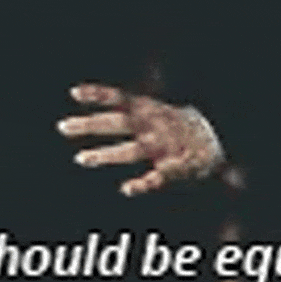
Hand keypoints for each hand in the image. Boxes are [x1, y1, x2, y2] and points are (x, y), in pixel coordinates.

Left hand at [57, 83, 223, 196]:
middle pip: (117, 123)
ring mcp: (163, 147)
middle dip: (90, 125)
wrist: (218, 140)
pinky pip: (156, 178)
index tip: (73, 92)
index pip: (119, 98)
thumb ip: (125, 103)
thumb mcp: (152, 107)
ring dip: (106, 154)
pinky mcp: (174, 170)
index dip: (97, 94)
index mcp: (148, 108)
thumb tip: (86, 93)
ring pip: (131, 150)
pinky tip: (126, 189)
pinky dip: (142, 184)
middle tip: (61, 127)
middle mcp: (152, 125)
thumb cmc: (174, 124)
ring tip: (80, 158)